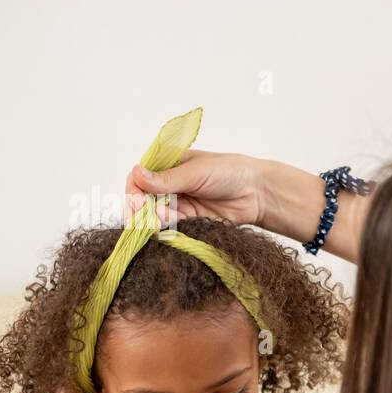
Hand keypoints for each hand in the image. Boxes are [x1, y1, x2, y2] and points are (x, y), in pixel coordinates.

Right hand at [124, 150, 266, 227]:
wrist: (257, 193)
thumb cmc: (230, 172)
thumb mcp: (196, 173)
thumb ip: (167, 179)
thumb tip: (137, 174)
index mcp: (168, 164)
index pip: (139, 178)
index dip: (134, 191)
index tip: (136, 202)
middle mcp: (169, 183)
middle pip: (143, 199)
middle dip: (141, 209)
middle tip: (146, 218)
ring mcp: (178, 202)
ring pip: (154, 214)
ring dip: (153, 220)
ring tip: (159, 222)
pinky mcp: (188, 219)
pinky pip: (170, 226)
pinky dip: (166, 228)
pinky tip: (167, 228)